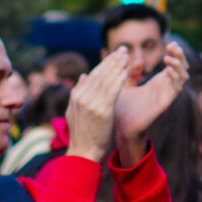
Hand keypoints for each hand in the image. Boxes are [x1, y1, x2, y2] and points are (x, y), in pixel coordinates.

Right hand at [65, 49, 130, 164]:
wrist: (84, 152)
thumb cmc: (82, 133)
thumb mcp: (74, 111)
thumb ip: (78, 92)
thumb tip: (84, 75)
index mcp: (76, 96)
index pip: (93, 74)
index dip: (105, 63)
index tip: (115, 54)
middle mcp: (82, 97)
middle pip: (100, 73)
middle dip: (113, 60)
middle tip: (123, 49)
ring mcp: (92, 103)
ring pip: (107, 79)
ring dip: (118, 66)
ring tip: (127, 55)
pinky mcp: (102, 110)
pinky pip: (113, 90)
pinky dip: (120, 78)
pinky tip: (127, 71)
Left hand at [112, 41, 188, 163]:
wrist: (122, 129)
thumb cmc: (123, 110)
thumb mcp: (125, 87)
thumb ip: (131, 74)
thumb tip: (137, 60)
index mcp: (158, 83)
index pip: (174, 65)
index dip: (175, 53)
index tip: (169, 43)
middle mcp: (165, 88)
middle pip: (182, 68)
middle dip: (180, 55)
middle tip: (172, 46)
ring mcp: (167, 95)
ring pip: (183, 76)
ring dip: (179, 65)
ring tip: (169, 57)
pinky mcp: (166, 103)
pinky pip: (177, 88)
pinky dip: (176, 77)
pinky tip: (168, 69)